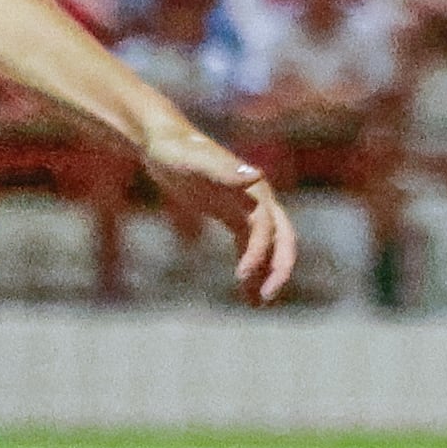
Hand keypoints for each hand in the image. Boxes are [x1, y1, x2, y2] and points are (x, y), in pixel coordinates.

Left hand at [138, 120, 296, 300]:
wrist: (164, 143)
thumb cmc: (177, 150)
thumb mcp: (196, 161)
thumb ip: (225, 170)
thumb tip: (256, 176)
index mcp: (255, 190)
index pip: (267, 228)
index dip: (258, 253)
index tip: (240, 277)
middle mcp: (258, 201)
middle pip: (282, 240)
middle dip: (278, 269)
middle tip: (266, 298)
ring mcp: (247, 210)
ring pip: (268, 249)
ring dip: (266, 275)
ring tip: (256, 305)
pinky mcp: (233, 217)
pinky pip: (249, 248)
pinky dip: (250, 269)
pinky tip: (244, 293)